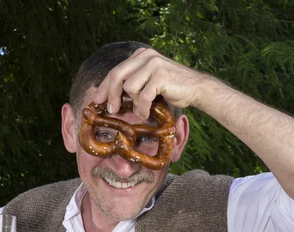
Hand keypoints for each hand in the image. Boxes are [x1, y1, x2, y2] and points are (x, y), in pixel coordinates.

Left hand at [92, 47, 211, 118]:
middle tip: (110, 110)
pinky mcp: (160, 76)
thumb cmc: (171, 88)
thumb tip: (111, 96)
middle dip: (110, 94)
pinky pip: (142, 96)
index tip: (97, 100)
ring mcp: (153, 64)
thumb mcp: (149, 81)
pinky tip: (146, 113)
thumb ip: (133, 82)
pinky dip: (142, 108)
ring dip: (133, 102)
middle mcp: (146, 56)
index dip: (104, 86)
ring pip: (129, 87)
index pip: (116, 70)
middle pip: (117, 75)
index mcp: (141, 55)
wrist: (196, 88)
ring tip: (141, 108)